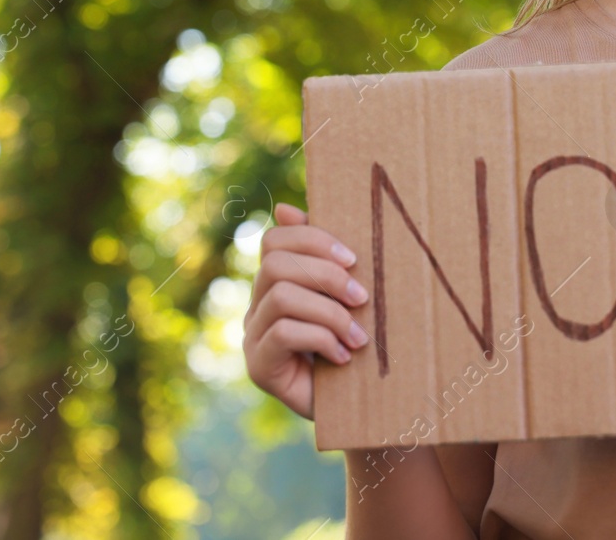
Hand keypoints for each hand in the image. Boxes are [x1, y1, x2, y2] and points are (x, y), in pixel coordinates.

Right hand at [242, 200, 371, 419]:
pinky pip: (282, 333)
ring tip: (358, 337)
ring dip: (330, 313)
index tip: (353, 258)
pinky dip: (320, 339)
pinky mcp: (259, 366)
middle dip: (326, 276)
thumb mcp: (346, 296)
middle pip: (277, 266)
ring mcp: (252, 337)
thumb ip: (326, 256)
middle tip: (363, 298)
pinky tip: (342, 356)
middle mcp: (256, 306)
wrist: (360, 408)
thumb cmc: (355, 344)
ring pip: (282, 297)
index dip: (312, 240)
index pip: (274, 241)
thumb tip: (285, 207)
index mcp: (276, 282)